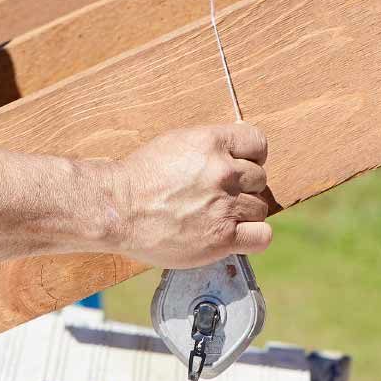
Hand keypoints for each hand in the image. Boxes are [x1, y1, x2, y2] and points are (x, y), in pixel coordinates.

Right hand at [109, 124, 271, 267]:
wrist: (119, 209)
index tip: (240, 166)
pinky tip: (236, 234)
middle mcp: (224, 172)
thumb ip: (210, 146)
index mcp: (212, 143)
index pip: (258, 143)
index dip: (251, 156)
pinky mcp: (222, 238)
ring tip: (219, 216)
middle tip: (220, 195)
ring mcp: (225, 206)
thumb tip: (235, 154)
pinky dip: (253, 236)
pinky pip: (261, 236)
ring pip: (260, 207)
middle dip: (243, 186)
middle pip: (259, 178)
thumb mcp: (177, 143)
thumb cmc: (142, 176)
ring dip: (244, 212)